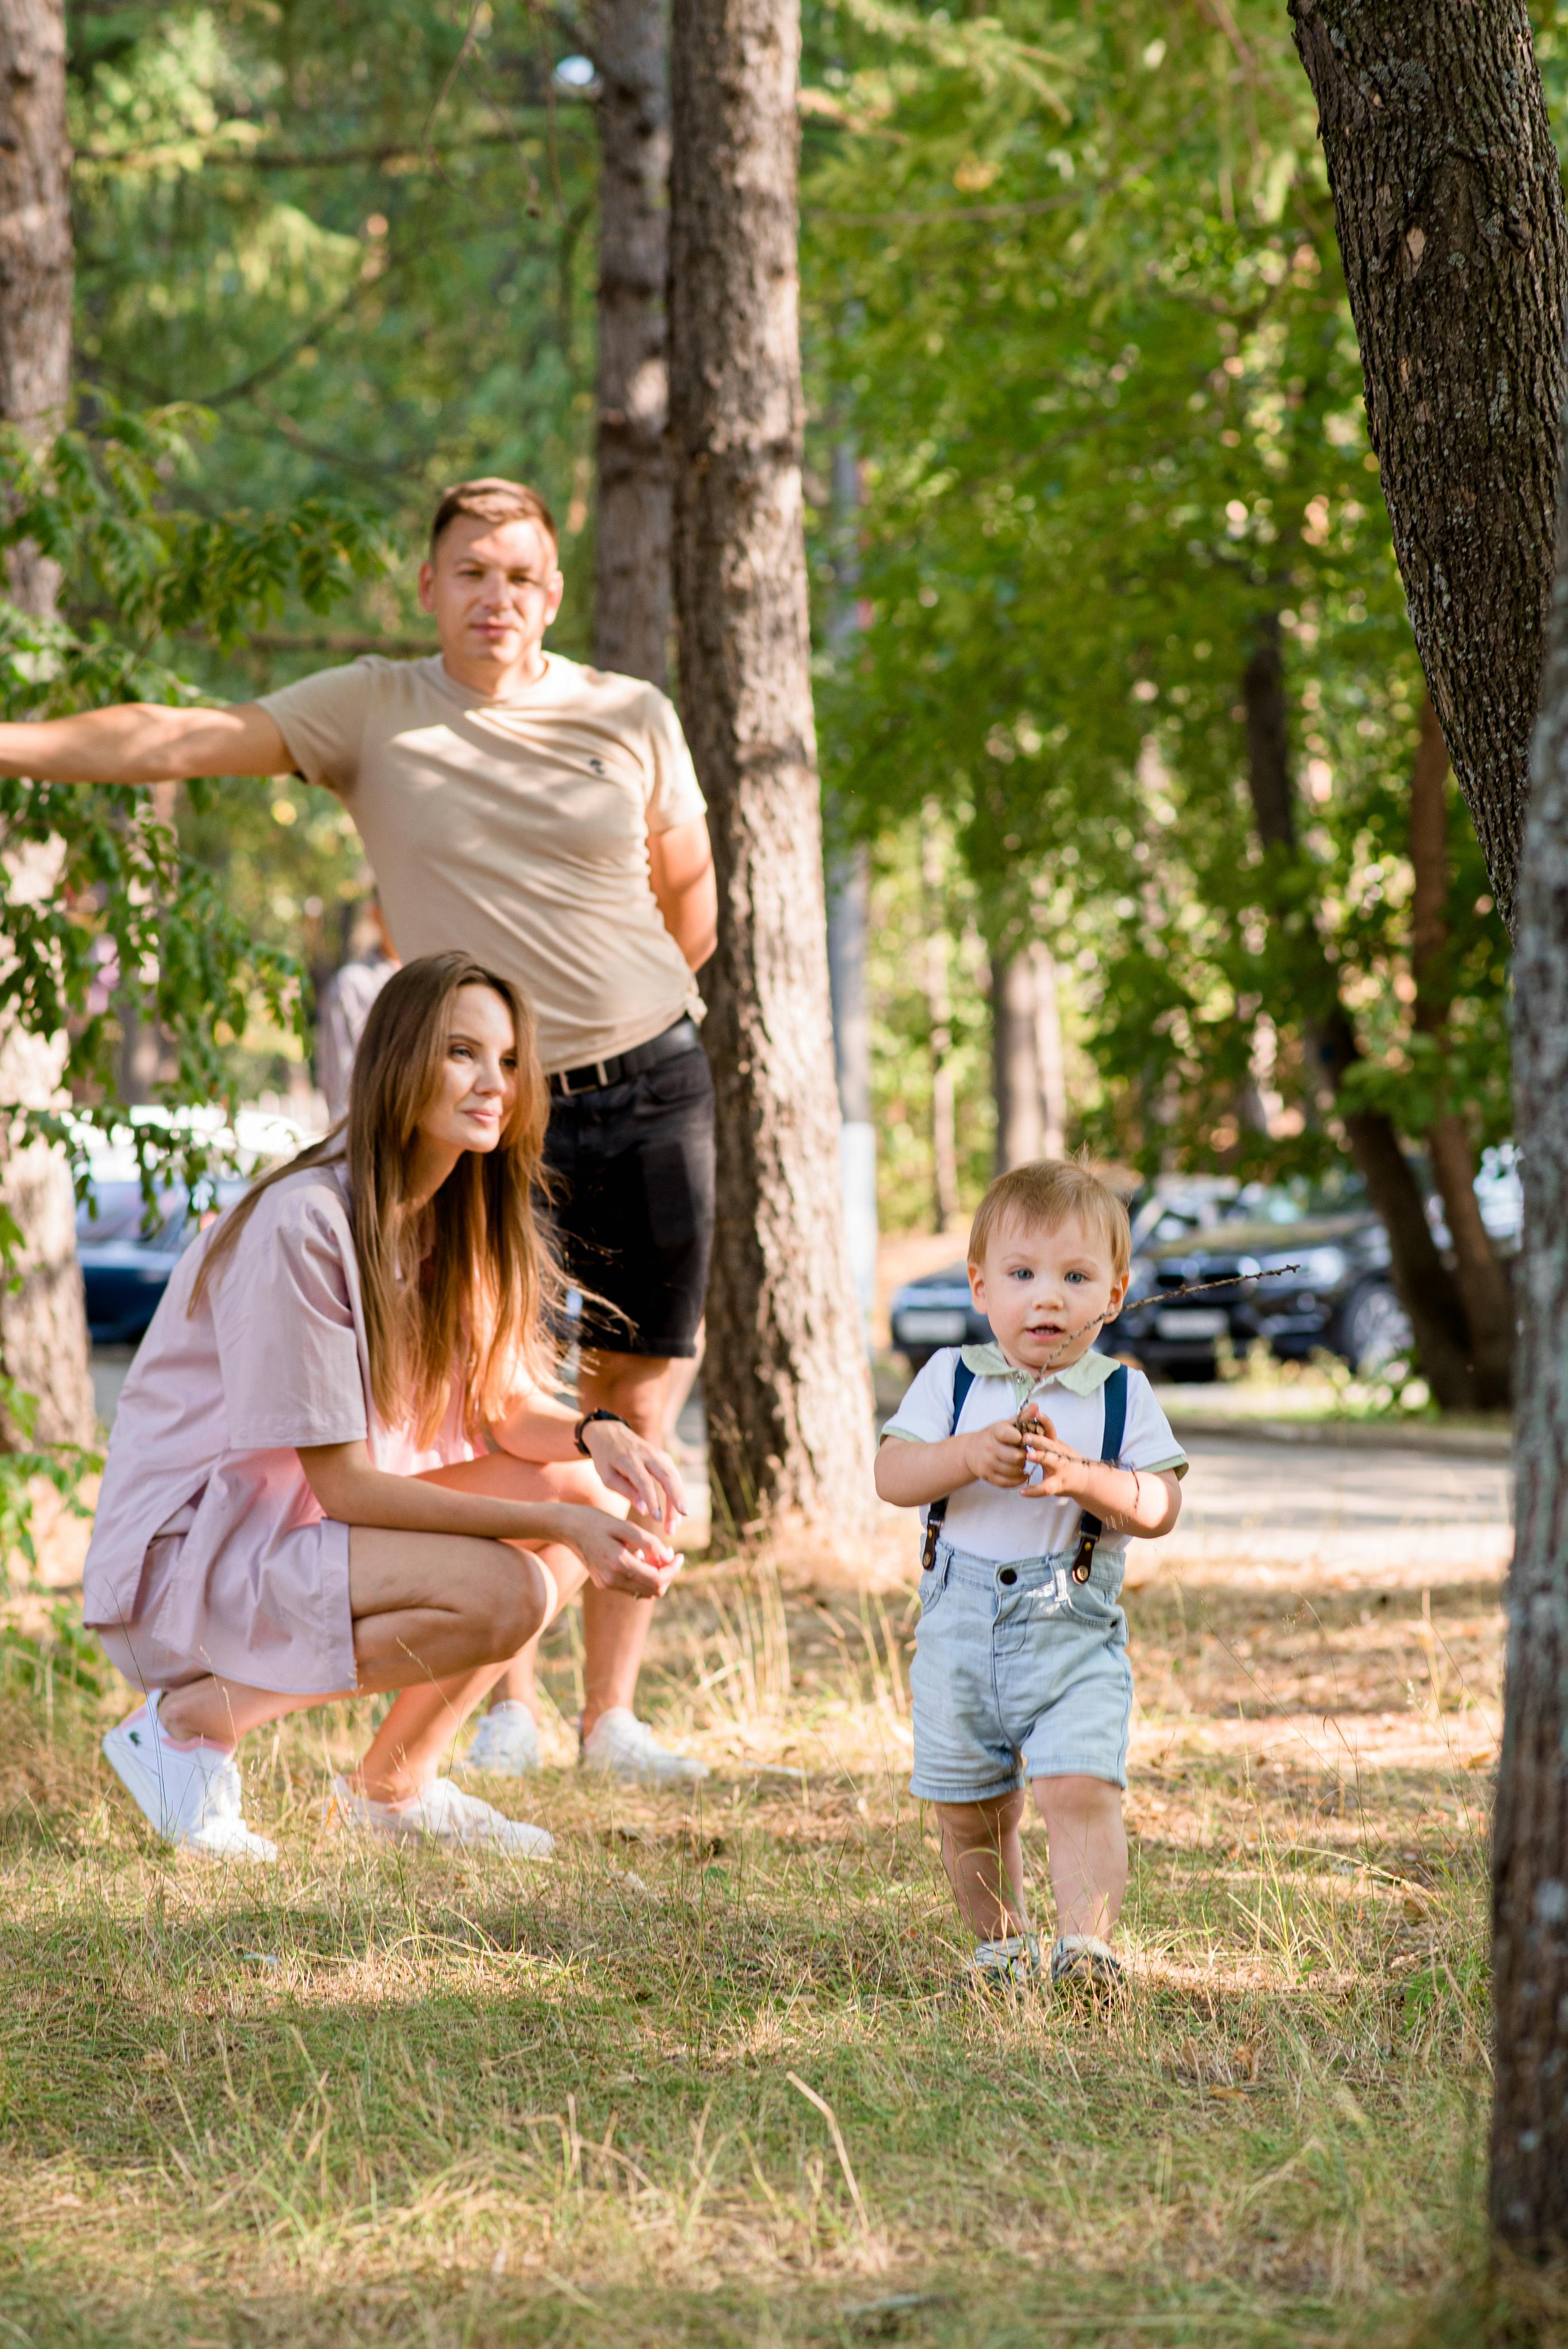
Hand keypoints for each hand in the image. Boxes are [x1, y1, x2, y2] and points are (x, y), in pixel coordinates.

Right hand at [560, 1503, 682, 1598]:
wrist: (567, 1527)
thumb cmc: (595, 1521)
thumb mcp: (624, 1526)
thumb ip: (648, 1542)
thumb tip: (667, 1556)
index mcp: (618, 1565)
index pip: (658, 1579)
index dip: (673, 1569)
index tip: (680, 1554)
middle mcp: (612, 1580)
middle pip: (653, 1590)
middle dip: (666, 1573)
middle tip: (669, 1553)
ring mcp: (607, 1584)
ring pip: (643, 1591)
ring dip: (655, 1575)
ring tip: (653, 1553)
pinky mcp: (604, 1584)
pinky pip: (632, 1587)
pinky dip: (641, 1576)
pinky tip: (638, 1556)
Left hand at [582, 1417, 686, 1535]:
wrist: (609, 1433)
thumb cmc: (606, 1459)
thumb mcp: (608, 1476)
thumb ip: (626, 1491)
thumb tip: (644, 1511)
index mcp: (629, 1459)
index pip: (644, 1481)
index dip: (652, 1500)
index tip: (657, 1519)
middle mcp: (647, 1454)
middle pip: (667, 1477)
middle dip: (675, 1500)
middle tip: (676, 1524)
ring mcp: (658, 1453)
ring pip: (674, 1477)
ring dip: (679, 1500)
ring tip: (677, 1523)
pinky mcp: (664, 1456)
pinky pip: (675, 1475)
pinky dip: (678, 1493)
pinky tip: (677, 1511)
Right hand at [962, 1416, 1033, 1489]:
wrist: (970, 1451)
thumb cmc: (994, 1436)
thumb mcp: (1006, 1424)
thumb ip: (1023, 1417)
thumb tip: (1036, 1405)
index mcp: (995, 1432)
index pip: (1009, 1435)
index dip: (1020, 1438)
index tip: (1024, 1439)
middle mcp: (990, 1448)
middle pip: (1016, 1457)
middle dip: (1025, 1456)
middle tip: (1027, 1453)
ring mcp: (988, 1464)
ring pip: (1013, 1471)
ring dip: (1022, 1467)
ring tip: (1022, 1462)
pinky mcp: (988, 1477)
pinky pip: (1008, 1483)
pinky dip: (1018, 1480)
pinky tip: (1021, 1474)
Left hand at [1018, 1409, 1090, 1498]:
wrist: (1084, 1480)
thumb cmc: (1066, 1461)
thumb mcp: (1057, 1447)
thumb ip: (1044, 1438)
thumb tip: (1028, 1421)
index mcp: (1056, 1445)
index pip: (1051, 1430)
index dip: (1045, 1422)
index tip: (1036, 1414)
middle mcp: (1059, 1455)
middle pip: (1050, 1445)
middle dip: (1039, 1440)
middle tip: (1025, 1435)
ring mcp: (1059, 1470)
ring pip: (1051, 1463)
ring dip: (1040, 1458)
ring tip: (1028, 1455)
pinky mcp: (1057, 1485)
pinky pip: (1045, 1488)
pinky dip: (1033, 1491)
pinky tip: (1022, 1492)